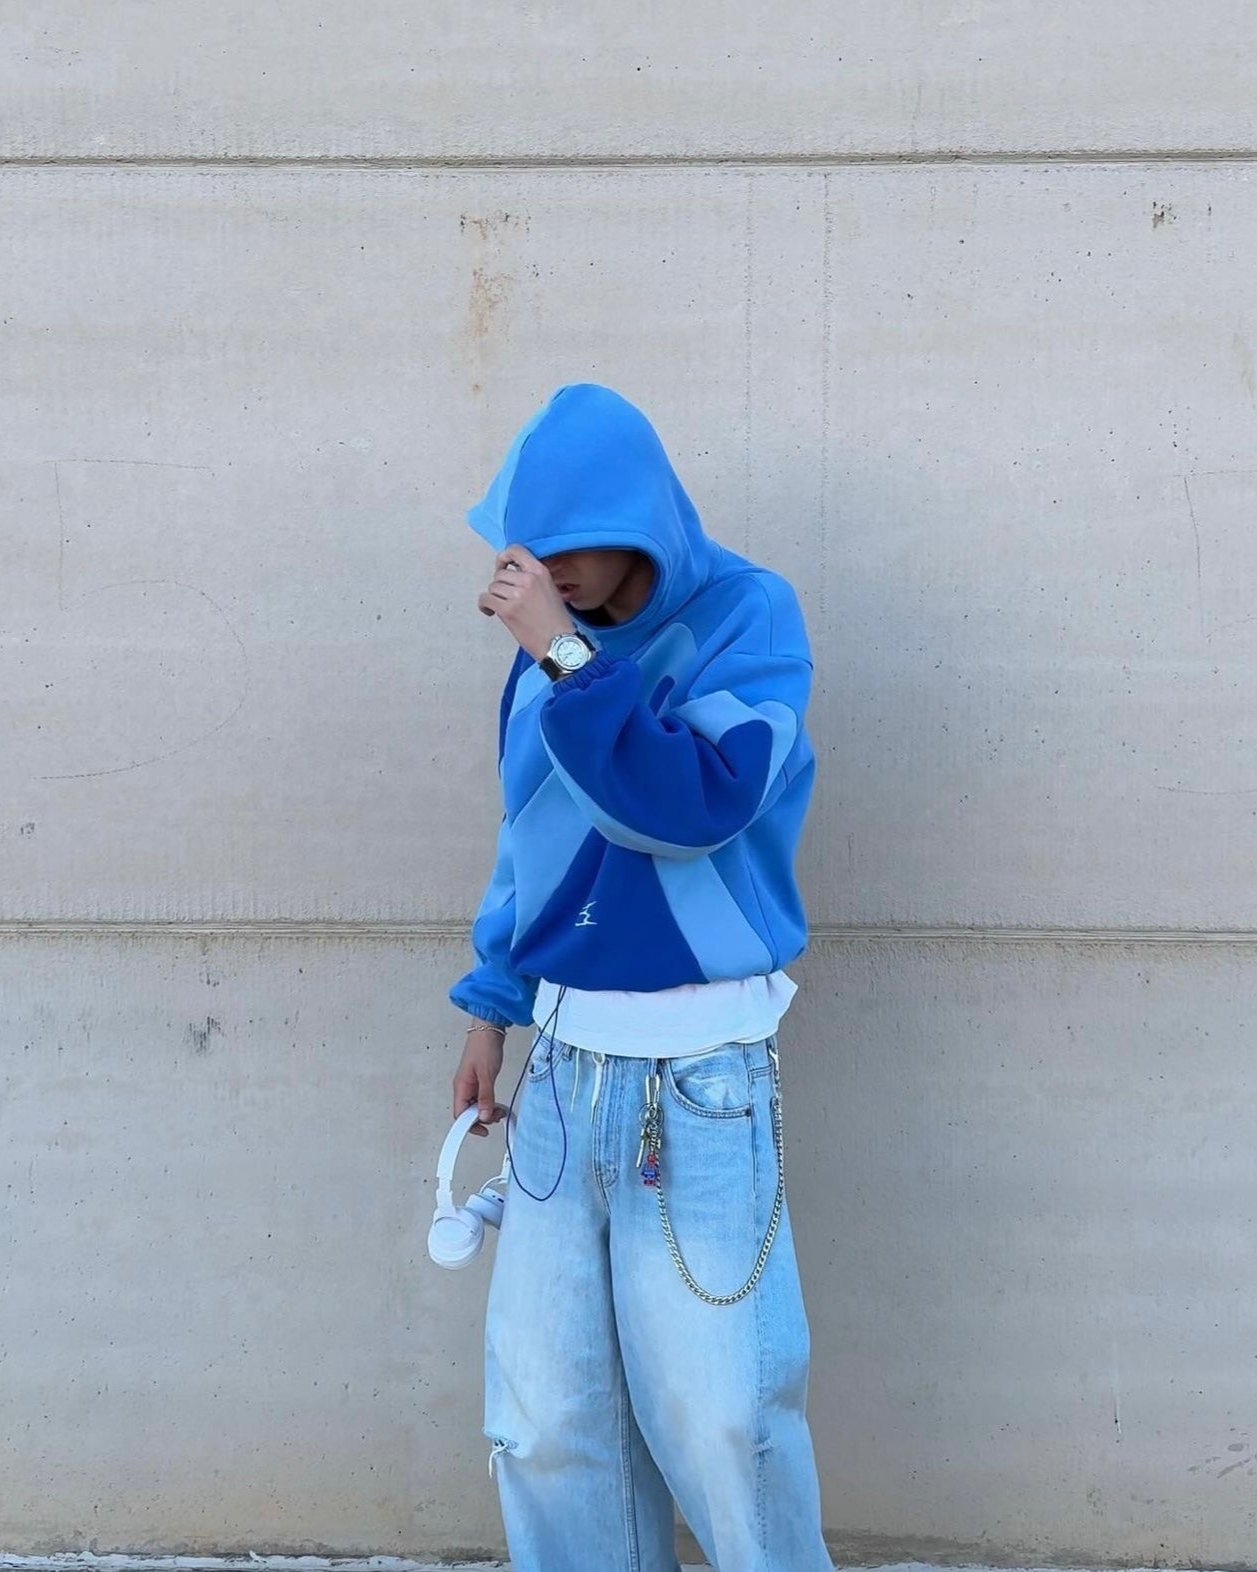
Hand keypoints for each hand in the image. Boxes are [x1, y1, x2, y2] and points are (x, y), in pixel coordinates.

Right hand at [453, 1025, 506, 1136]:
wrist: (488, 1029)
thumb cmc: (484, 1047)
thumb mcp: (487, 1074)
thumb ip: (485, 1097)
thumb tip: (483, 1116)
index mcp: (461, 1087)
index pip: (460, 1115)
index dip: (470, 1126)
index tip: (484, 1130)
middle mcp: (463, 1087)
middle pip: (467, 1112)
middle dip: (482, 1118)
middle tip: (497, 1116)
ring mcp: (470, 1083)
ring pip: (475, 1106)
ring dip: (486, 1111)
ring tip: (499, 1110)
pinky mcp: (478, 1079)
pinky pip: (480, 1097)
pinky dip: (488, 1102)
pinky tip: (496, 1103)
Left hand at [478, 544, 575, 662]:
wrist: (559, 643)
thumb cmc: (556, 621)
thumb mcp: (550, 589)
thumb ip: (533, 579)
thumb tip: (512, 574)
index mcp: (540, 572)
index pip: (515, 550)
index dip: (503, 557)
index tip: (502, 567)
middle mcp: (528, 579)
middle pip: (500, 574)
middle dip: (500, 586)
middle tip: (506, 597)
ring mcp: (517, 594)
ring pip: (492, 587)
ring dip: (494, 597)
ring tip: (502, 607)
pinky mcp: (507, 610)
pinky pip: (486, 599)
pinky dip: (485, 606)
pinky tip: (490, 612)